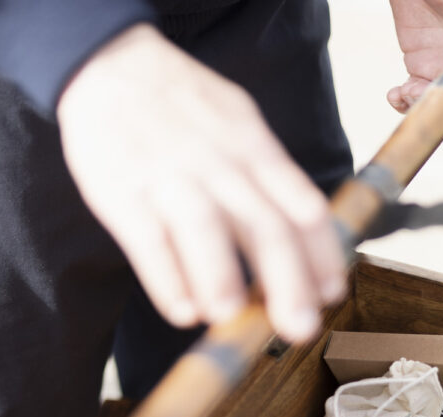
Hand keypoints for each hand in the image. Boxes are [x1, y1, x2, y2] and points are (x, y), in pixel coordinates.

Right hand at [57, 25, 346, 343]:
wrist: (109, 63)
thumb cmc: (182, 108)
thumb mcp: (241, 124)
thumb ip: (271, 179)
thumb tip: (309, 237)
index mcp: (253, 147)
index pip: (302, 205)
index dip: (322, 253)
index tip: (333, 293)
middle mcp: (218, 163)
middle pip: (263, 224)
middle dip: (286, 280)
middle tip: (300, 327)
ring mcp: (169, 176)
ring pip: (203, 227)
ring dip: (220, 276)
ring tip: (233, 319)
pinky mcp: (122, 191)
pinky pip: (147, 239)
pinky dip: (165, 278)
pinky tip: (182, 312)